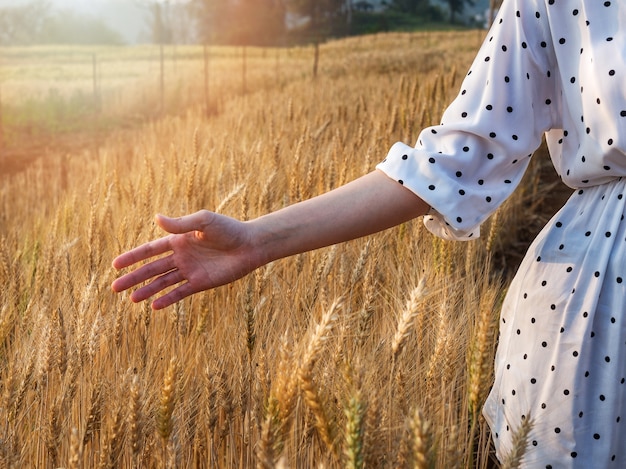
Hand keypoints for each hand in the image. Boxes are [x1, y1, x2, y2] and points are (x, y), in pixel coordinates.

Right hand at [111, 210, 257, 308]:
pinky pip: (180, 292)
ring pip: (163, 283)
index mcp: (179, 240)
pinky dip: (168, 299)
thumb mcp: (204, 221)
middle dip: (133, 277)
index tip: (115, 265)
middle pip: (152, 269)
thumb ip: (180, 224)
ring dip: (147, 290)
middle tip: (114, 287)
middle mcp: (181, 256)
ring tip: (131, 299)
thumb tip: (156, 219)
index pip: (150, 250)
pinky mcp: (201, 283)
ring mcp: (190, 270)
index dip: (132, 257)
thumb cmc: (229, 229)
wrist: (251, 245)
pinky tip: (155, 306)